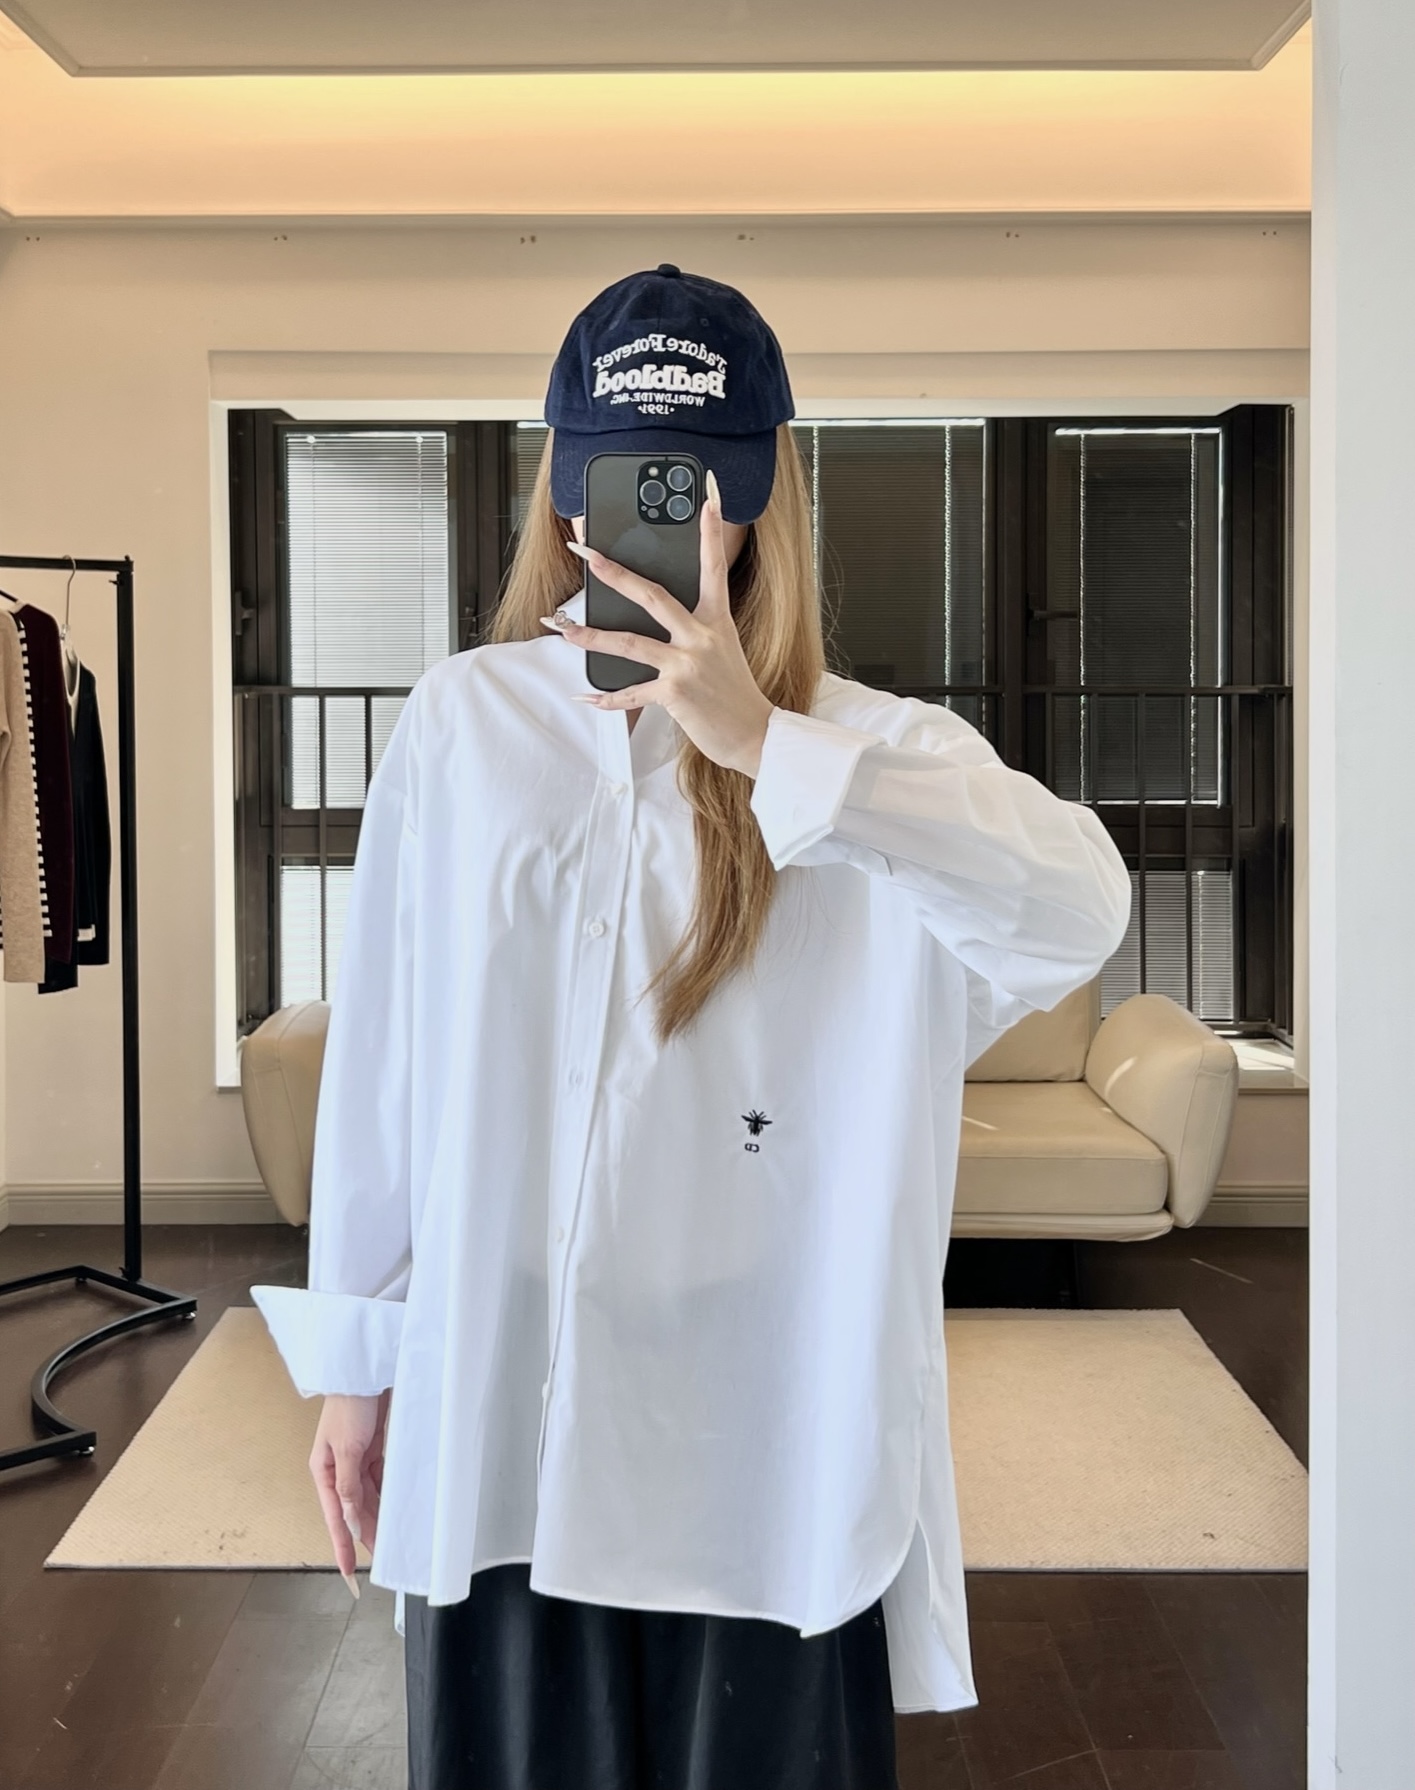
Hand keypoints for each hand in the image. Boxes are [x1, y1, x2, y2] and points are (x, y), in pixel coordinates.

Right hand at [310, 1389, 389, 1595]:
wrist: (365, 1371)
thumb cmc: (349, 1405)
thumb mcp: (346, 1448)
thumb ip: (348, 1486)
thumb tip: (349, 1519)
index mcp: (323, 1471)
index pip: (335, 1517)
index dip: (342, 1545)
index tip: (348, 1572)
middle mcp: (337, 1469)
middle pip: (353, 1510)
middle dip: (365, 1533)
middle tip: (382, 1557)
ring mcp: (355, 1460)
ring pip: (368, 1498)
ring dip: (378, 1517)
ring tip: (391, 1539)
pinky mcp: (372, 1450)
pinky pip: (379, 1480)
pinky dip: (387, 1495)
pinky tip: (396, 1508)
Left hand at [540, 468, 774, 778]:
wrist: (753, 733)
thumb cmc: (735, 692)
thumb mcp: (723, 650)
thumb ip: (694, 629)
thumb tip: (655, 617)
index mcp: (716, 620)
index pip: (713, 567)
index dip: (711, 531)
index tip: (708, 496)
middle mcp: (701, 637)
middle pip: (651, 595)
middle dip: (614, 573)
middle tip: (587, 554)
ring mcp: (687, 664)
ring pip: (629, 643)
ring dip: (590, 635)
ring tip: (563, 630)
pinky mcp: (674, 694)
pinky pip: (631, 693)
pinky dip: (606, 699)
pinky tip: (585, 695)